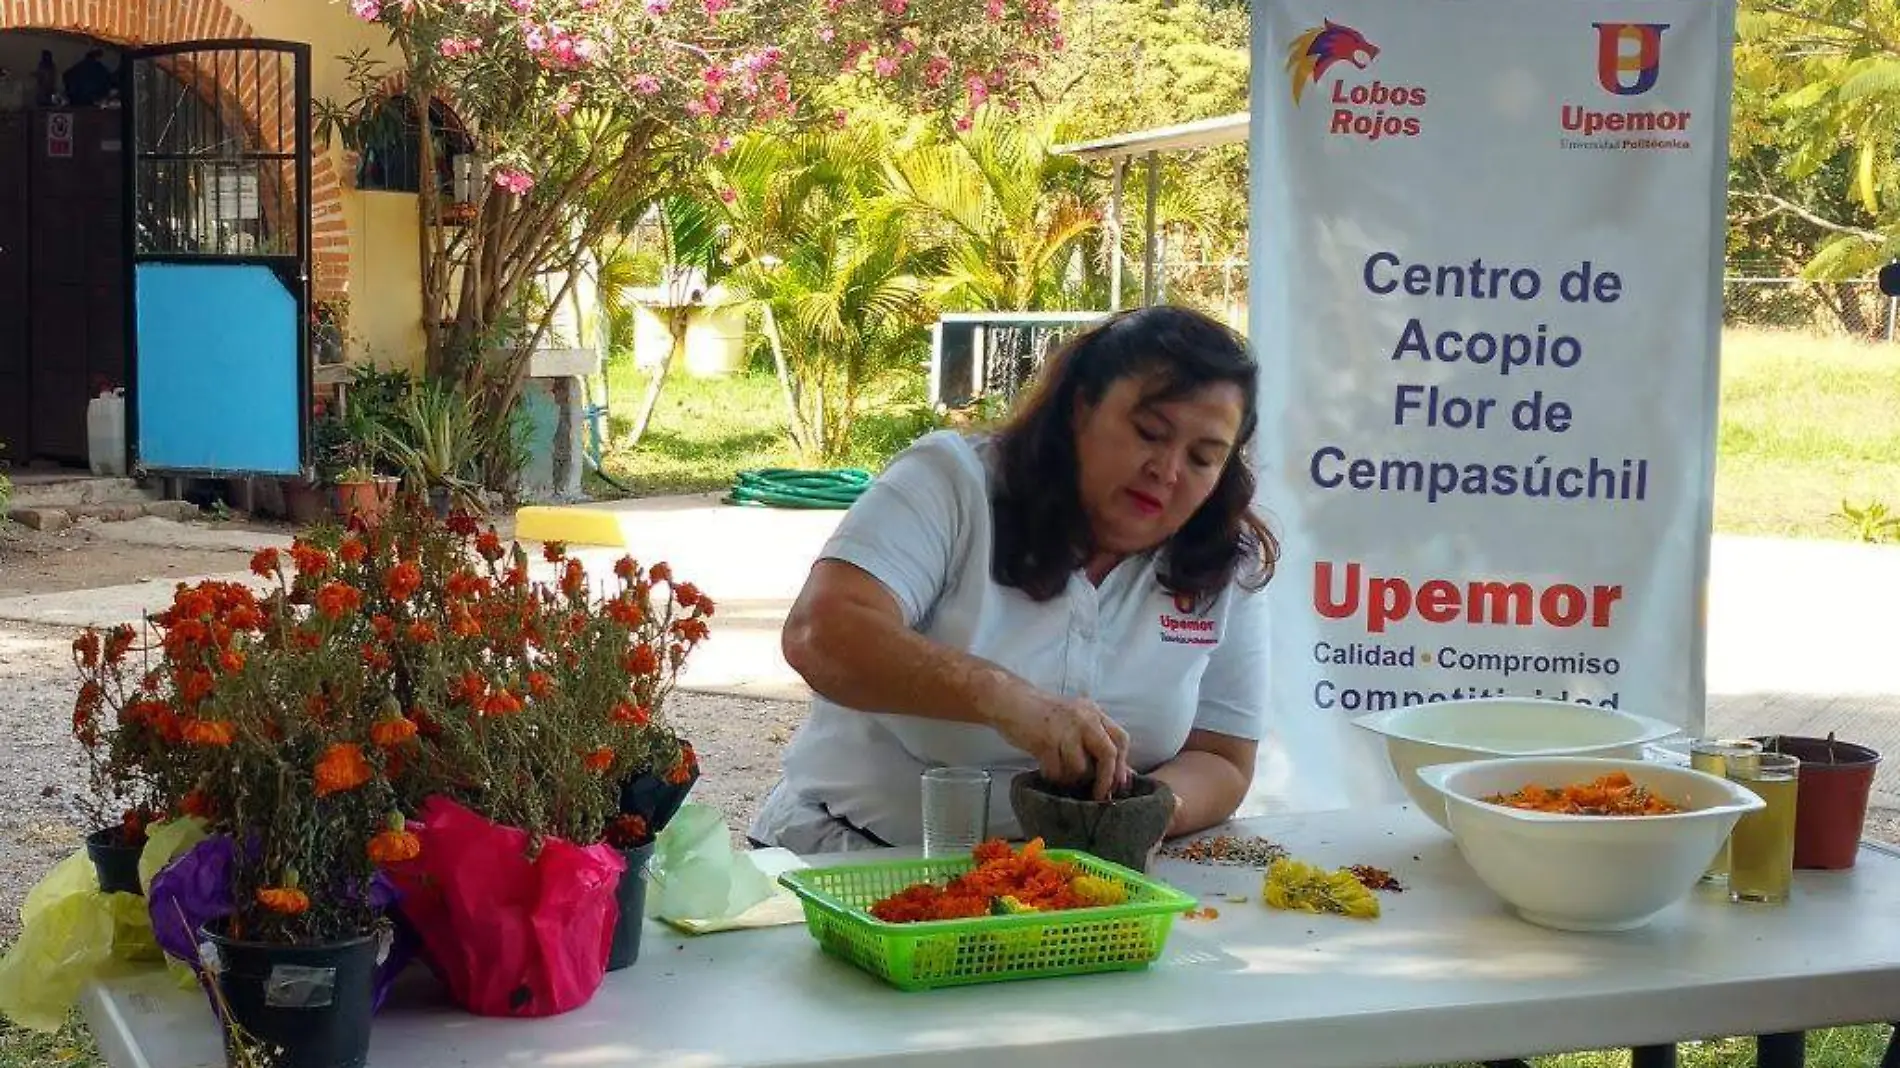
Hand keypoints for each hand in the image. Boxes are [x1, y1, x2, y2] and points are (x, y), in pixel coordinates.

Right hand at [989, 686, 1131, 801]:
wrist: (1009, 700)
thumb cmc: (1042, 714)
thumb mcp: (1074, 719)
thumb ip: (1095, 740)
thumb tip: (1119, 773)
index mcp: (1094, 712)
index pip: (1120, 739)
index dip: (1122, 764)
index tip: (1117, 783)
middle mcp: (1084, 719)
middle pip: (1108, 754)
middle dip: (1105, 779)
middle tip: (1098, 795)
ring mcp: (1065, 729)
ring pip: (1080, 767)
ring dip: (1071, 778)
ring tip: (1060, 774)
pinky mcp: (1046, 741)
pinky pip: (1057, 771)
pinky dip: (1053, 776)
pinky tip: (1046, 769)